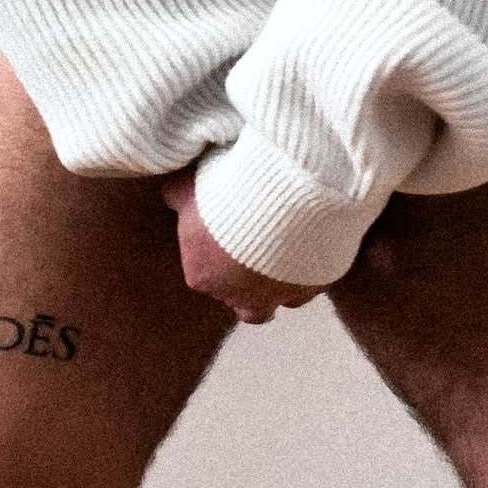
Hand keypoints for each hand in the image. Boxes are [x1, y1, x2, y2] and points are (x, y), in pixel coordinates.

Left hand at [160, 164, 326, 322]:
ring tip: (287, 252)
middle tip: (254, 248)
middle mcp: (243, 297)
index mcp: (204, 277)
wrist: (283, 194)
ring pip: (281, 300)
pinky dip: (312, 268)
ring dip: (280, 282)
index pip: (204, 276)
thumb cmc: (228, 193)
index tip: (226, 231)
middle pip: (242, 301)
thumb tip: (172, 195)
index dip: (216, 255)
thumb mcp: (188, 187)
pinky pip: (313, 283)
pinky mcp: (316, 283)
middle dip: (246, 280)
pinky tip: (313, 244)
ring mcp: (282, 294)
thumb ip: (177, 197)